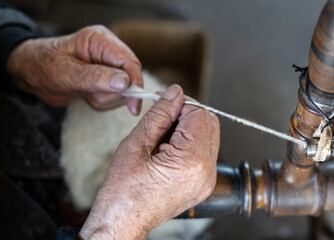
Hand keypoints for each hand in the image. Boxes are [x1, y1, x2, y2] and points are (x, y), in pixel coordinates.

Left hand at [7, 25, 142, 114]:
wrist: (29, 74)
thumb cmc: (41, 66)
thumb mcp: (66, 73)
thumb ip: (96, 77)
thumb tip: (124, 82)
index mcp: (100, 41)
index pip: (129, 62)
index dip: (134, 84)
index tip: (133, 106)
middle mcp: (107, 52)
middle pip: (129, 78)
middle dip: (113, 94)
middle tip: (90, 95)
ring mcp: (107, 66)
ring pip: (122, 91)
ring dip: (104, 99)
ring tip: (83, 92)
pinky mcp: (105, 80)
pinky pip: (114, 98)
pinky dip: (100, 102)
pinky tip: (85, 95)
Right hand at [79, 85, 219, 239]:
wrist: (124, 221)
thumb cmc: (123, 189)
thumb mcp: (136, 144)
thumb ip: (160, 114)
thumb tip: (174, 92)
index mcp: (191, 160)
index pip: (199, 114)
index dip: (181, 103)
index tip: (163, 102)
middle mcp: (207, 171)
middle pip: (209, 123)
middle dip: (187, 113)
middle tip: (162, 116)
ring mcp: (208, 180)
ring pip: (208, 136)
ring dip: (188, 127)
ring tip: (162, 136)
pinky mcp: (204, 184)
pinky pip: (204, 152)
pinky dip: (189, 142)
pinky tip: (168, 148)